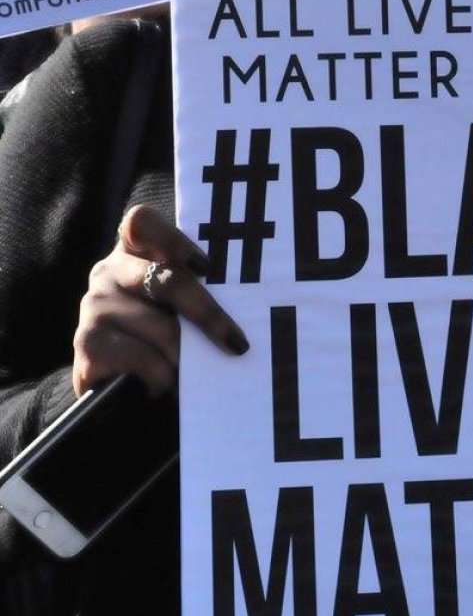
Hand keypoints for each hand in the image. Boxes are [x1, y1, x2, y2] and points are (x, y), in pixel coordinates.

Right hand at [73, 203, 248, 397]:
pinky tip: (159, 384)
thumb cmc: (161, 341)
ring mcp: (94, 304)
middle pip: (166, 280)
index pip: (142, 222)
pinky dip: (161, 377)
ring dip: (183, 357)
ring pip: (161, 327)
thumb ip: (196, 294)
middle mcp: (108, 270)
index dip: (174, 239)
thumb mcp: (178, 310)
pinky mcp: (86, 342)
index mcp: (134, 251)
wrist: (117, 393)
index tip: (207, 267)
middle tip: (236, 343)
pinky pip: (142, 358)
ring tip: (188, 371)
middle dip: (208, 314)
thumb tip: (243, 309)